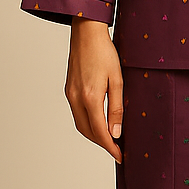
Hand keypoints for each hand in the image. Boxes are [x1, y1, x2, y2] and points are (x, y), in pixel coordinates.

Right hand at [64, 18, 123, 162]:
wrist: (86, 32)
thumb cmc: (104, 52)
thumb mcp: (117, 80)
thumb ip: (117, 108)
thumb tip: (116, 132)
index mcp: (90, 97)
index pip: (100, 132)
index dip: (110, 147)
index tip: (120, 156)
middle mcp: (76, 98)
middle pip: (87, 132)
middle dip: (102, 144)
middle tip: (117, 150)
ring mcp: (70, 94)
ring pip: (80, 124)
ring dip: (94, 135)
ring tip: (110, 139)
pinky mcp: (69, 89)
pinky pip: (76, 114)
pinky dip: (87, 123)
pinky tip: (98, 122)